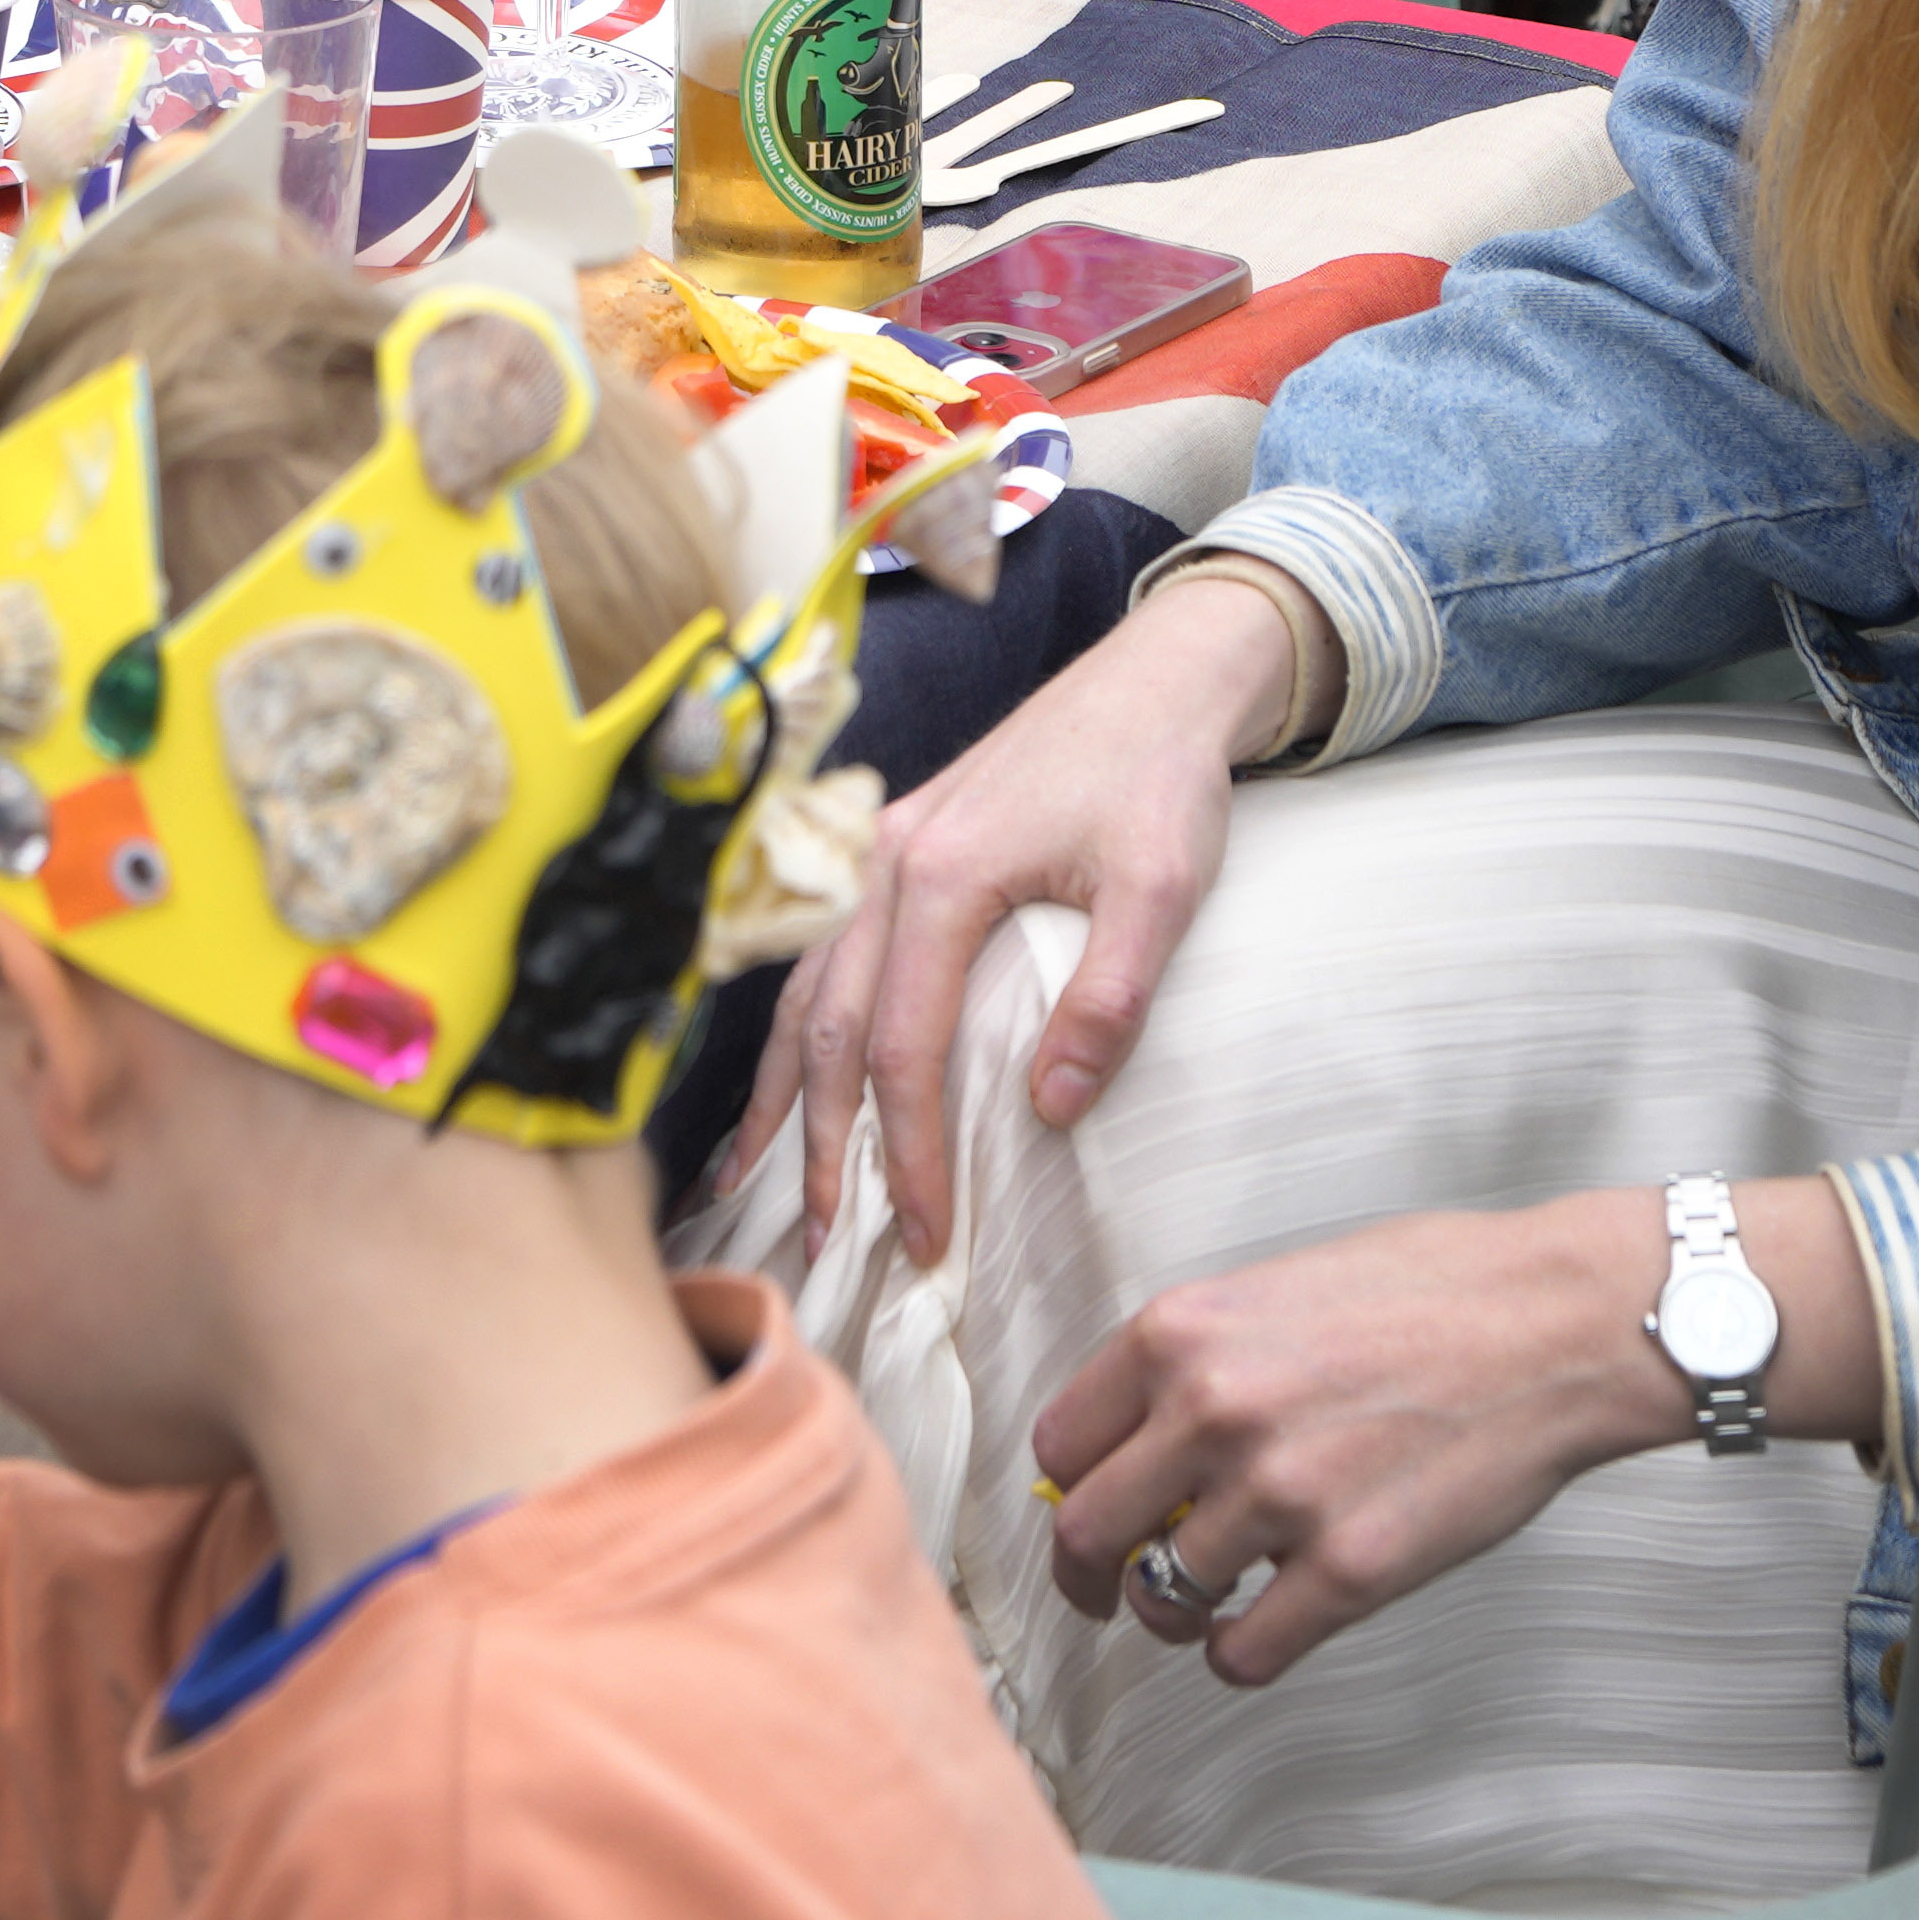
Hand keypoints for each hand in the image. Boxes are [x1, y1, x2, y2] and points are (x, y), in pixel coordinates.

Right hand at [765, 561, 1297, 1261]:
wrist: (1156, 678)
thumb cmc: (1160, 778)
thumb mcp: (1162, 888)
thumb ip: (1108, 997)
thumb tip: (1050, 1109)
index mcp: (941, 874)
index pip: (902, 1046)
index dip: (908, 1150)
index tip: (927, 1235)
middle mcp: (883, 863)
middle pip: (827, 1029)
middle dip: (820, 1144)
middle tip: (828, 1241)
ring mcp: (876, 852)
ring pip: (802, 991)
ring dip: (783, 1093)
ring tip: (757, 1180)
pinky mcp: (889, 848)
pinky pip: (821, 954)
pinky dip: (796, 1028)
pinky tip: (789, 1074)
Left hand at [1025, 1189, 1677, 1689]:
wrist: (1552, 1323)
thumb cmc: (1425, 1294)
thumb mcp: (1270, 1292)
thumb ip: (1194, 1364)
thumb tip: (1134, 1445)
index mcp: (1179, 1333)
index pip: (1061, 1443)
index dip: (1068, 1489)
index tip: (1084, 1514)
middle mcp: (1211, 1413)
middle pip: (1084, 1531)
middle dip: (1086, 1574)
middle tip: (1104, 1591)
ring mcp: (1281, 1495)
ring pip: (1162, 1598)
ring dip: (1173, 1612)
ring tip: (1208, 1601)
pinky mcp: (1351, 1569)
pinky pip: (1246, 1654)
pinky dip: (1238, 1657)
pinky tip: (1260, 1630)